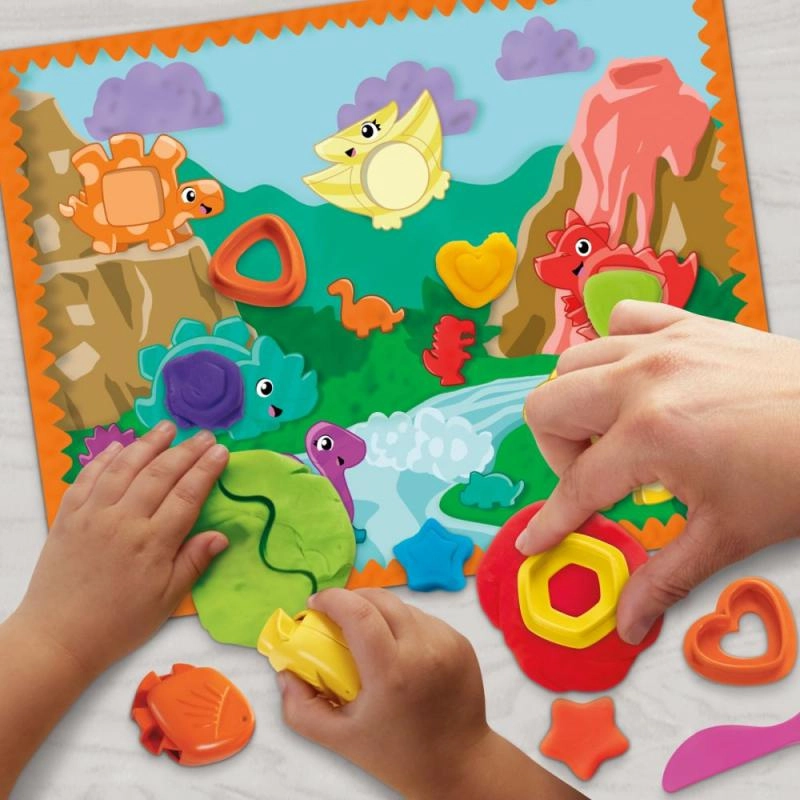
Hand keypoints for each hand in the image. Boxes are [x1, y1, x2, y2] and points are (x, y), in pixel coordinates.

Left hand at [14, 422, 228, 677]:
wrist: (58, 637)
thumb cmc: (119, 623)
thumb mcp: (165, 600)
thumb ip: (192, 562)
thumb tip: (221, 535)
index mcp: (152, 543)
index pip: (187, 495)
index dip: (206, 470)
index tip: (221, 452)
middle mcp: (123, 520)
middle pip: (160, 474)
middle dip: (185, 450)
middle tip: (204, 435)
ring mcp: (93, 515)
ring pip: (124, 468)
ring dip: (148, 444)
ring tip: (167, 428)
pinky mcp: (68, 516)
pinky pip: (88, 478)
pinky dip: (104, 459)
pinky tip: (119, 447)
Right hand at [278, 589, 490, 797]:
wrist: (459, 764)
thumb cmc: (399, 754)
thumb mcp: (341, 739)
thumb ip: (302, 708)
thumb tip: (286, 673)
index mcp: (392, 673)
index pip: (359, 613)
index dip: (333, 599)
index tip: (315, 604)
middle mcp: (424, 650)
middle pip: (379, 600)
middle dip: (351, 599)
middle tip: (334, 616)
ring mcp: (446, 643)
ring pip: (402, 607)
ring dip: (378, 612)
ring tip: (367, 639)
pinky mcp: (460, 642)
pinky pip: (423, 619)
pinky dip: (403, 625)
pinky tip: (396, 650)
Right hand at [519, 301, 799, 644]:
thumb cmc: (796, 472)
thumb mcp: (726, 534)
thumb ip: (662, 577)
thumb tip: (627, 619)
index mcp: (650, 434)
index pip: (577, 486)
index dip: (551, 522)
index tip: (535, 541)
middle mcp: (642, 380)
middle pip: (546, 407)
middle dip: (558, 454)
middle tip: (594, 479)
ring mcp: (661, 346)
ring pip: (571, 363)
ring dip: (577, 403)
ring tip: (612, 433)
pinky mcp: (684, 326)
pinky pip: (621, 321)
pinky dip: (613, 349)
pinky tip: (634, 381)